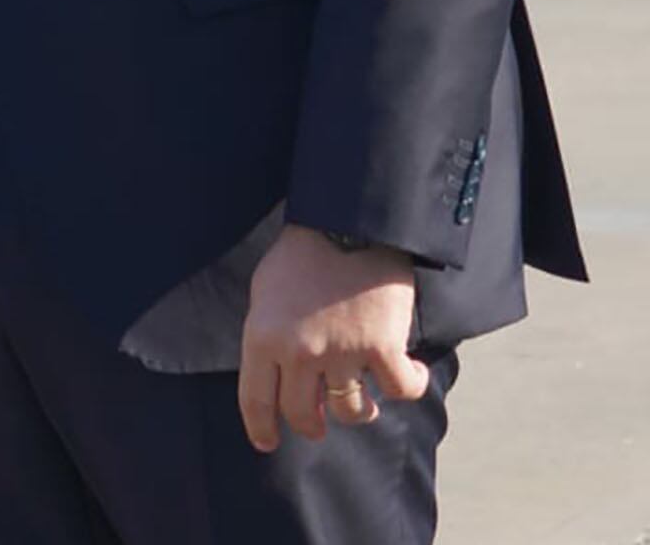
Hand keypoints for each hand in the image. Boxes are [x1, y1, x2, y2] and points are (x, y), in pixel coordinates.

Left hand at [238, 225, 427, 452]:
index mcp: (262, 334)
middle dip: (312, 424)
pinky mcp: (382, 348)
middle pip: (303, 415)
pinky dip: (408, 384)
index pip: (255, 399)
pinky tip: (407, 371)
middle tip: (320, 420)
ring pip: (351, 411)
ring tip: (363, 396)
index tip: (267, 442)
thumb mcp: (266, 289)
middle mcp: (299, 352)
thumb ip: (268, 332)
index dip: (261, 427)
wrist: (349, 220)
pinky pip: (400, 391)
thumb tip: (273, 372)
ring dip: (358, 408)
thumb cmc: (304, 252)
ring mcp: (341, 353)